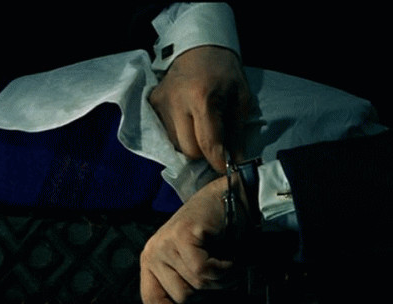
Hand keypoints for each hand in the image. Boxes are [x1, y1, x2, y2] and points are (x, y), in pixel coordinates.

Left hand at [140, 175, 233, 303]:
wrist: (233, 199)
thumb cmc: (216, 233)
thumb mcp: (193, 267)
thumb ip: (184, 295)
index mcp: (152, 261)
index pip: (152, 300)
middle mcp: (154, 252)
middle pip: (181, 296)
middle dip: (208, 291)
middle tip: (220, 275)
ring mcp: (166, 242)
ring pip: (196, 285)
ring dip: (220, 280)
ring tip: (225, 264)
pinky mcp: (183, 235)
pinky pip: (204, 271)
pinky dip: (223, 270)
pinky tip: (228, 258)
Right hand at [149, 46, 252, 172]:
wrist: (197, 46)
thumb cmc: (223, 71)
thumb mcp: (240, 98)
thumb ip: (237, 133)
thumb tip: (237, 163)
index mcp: (201, 98)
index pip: (208, 143)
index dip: (219, 161)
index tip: (228, 168)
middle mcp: (176, 103)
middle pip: (189, 150)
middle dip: (205, 152)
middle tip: (216, 141)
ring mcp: (160, 104)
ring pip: (176, 144)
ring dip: (191, 143)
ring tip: (201, 126)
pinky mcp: (152, 104)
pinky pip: (166, 133)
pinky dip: (180, 134)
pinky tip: (188, 120)